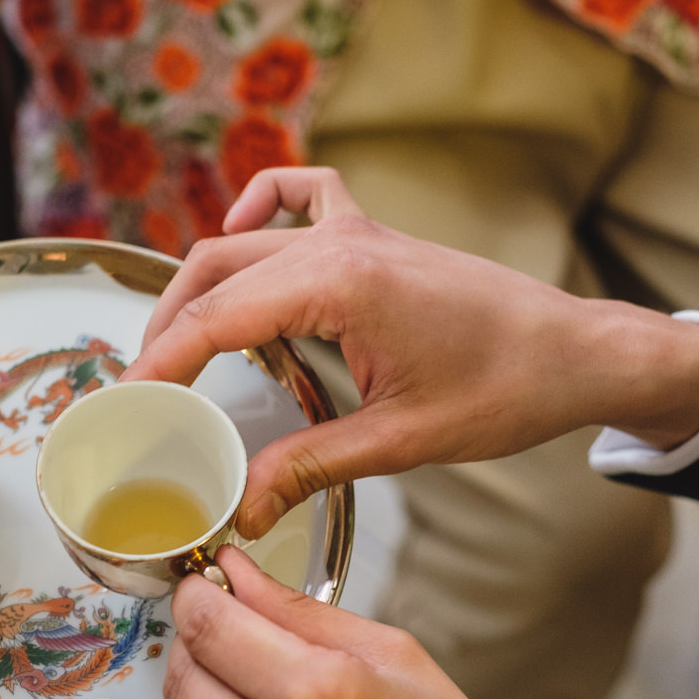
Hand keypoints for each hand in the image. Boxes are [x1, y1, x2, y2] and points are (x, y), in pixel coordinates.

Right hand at [124, 169, 698, 537]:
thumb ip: (310, 465)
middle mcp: (341, 243)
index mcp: (341, 285)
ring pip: (246, 241)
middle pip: (216, 273)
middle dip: (166, 328)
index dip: (159, 362)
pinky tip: (241, 231)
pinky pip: (304, 195)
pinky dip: (262, 207)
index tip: (121, 400)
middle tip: (139, 388)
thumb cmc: (507, 390)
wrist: (577, 352)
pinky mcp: (377, 236)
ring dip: (201, 286)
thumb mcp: (401, 440)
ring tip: (172, 345)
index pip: (217, 319)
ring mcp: (359, 230)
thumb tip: (241, 503)